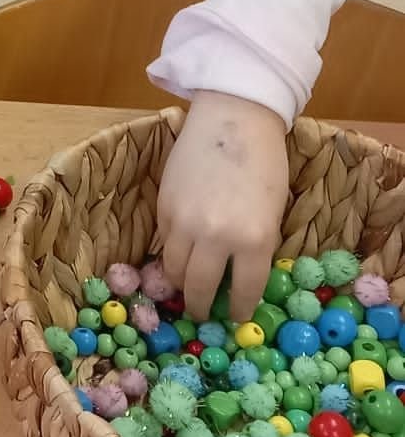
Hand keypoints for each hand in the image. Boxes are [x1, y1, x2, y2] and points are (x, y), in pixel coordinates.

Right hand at [155, 91, 288, 319]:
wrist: (234, 119)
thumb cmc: (265, 164)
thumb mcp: (272, 213)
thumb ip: (255, 246)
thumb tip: (236, 277)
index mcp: (254, 240)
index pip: (244, 291)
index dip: (239, 309)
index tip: (235, 316)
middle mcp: (216, 237)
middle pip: (200, 288)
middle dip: (201, 306)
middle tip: (203, 312)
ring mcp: (185, 222)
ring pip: (174, 270)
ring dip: (181, 283)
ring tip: (187, 287)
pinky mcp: (163, 207)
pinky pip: (165, 242)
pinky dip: (172, 253)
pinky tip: (180, 252)